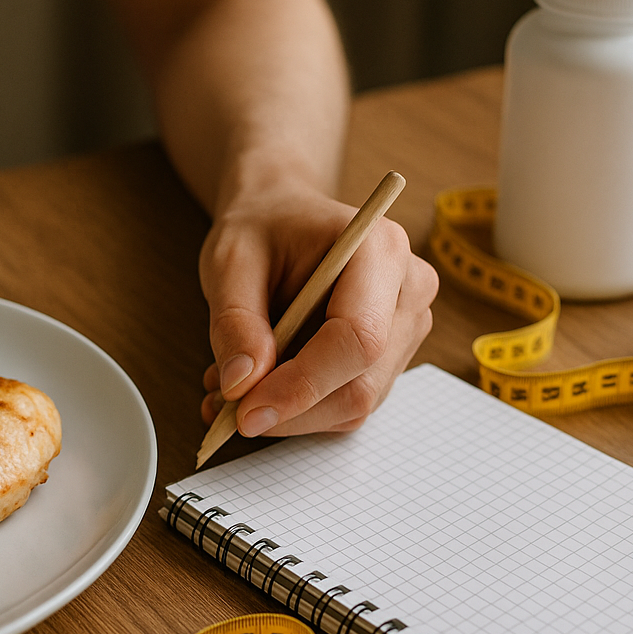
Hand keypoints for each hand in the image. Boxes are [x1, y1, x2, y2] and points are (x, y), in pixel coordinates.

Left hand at [199, 184, 437, 435]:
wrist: (282, 220)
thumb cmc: (261, 229)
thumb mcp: (229, 262)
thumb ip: (235, 322)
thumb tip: (241, 385)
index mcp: (380, 249)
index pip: (358, 338)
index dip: (302, 384)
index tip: (245, 411)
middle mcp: (408, 291)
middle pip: (360, 384)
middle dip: (289, 409)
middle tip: (224, 407)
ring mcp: (406, 328)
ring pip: (353, 405)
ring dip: (288, 413)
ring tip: (232, 389)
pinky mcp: (391, 358)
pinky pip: (347, 405)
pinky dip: (298, 410)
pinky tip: (258, 386)